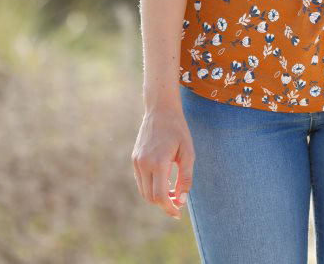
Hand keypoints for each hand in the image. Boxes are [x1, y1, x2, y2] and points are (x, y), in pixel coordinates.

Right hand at [131, 104, 194, 219]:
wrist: (160, 110)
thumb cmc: (178, 130)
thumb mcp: (188, 152)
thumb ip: (185, 177)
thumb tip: (182, 200)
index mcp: (158, 162)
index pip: (159, 196)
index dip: (169, 208)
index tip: (178, 213)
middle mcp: (144, 163)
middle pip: (150, 197)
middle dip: (164, 204)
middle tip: (178, 201)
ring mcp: (137, 161)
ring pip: (143, 190)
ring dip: (156, 196)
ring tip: (172, 191)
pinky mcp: (135, 158)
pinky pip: (141, 180)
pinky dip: (151, 186)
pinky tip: (163, 181)